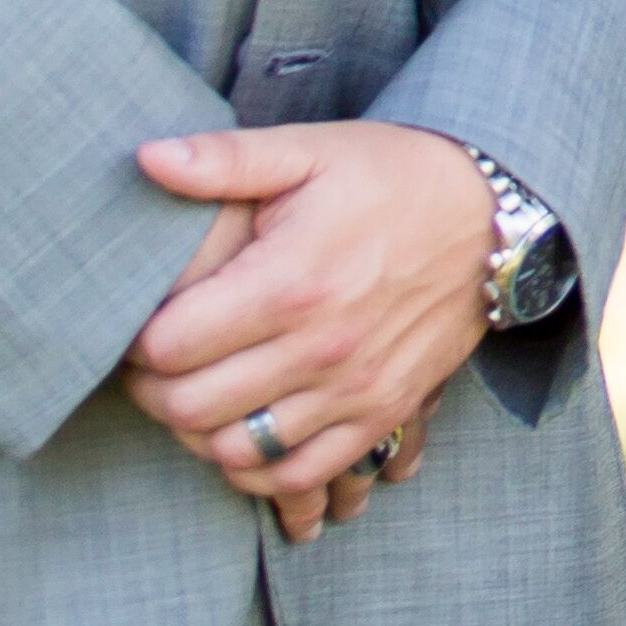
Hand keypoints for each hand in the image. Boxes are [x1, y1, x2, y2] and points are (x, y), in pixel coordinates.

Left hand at [119, 121, 504, 540]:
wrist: (491, 213)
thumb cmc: (390, 176)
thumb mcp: (309, 150)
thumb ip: (224, 158)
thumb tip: (146, 158)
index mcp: (288, 282)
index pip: (169, 346)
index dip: (134, 340)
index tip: (136, 324)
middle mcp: (320, 348)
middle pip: (191, 408)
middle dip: (152, 392)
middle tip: (151, 366)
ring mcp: (355, 390)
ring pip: (237, 453)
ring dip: (199, 432)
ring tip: (193, 396)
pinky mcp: (383, 413)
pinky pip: (302, 475)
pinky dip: (260, 473)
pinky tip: (244, 439)